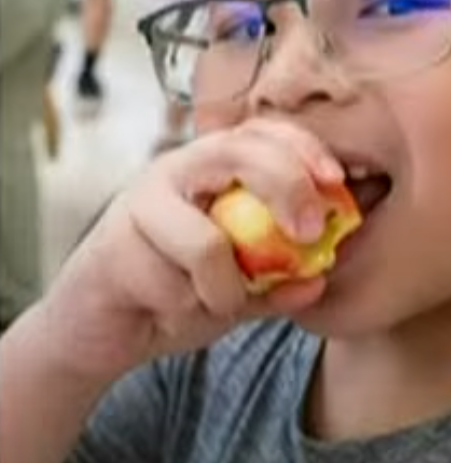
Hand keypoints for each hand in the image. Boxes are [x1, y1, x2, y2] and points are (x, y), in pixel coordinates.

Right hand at [33, 120, 343, 385]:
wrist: (101, 330)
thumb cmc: (179, 293)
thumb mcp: (243, 287)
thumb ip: (279, 279)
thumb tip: (322, 277)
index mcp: (212, 168)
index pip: (262, 132)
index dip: (303, 147)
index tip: (337, 180)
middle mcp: (176, 171)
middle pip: (238, 152)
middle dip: (286, 186)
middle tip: (309, 233)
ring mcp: (141, 202)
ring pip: (210, 241)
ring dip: (228, 290)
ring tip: (217, 304)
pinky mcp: (114, 244)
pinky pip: (176, 284)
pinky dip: (190, 309)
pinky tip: (170, 311)